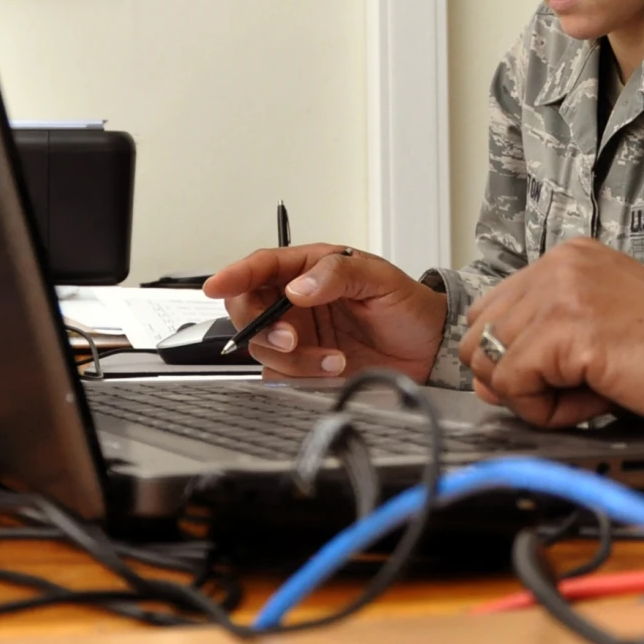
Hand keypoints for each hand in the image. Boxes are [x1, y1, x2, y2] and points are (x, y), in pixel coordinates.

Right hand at [202, 243, 446, 381]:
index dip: (234, 275)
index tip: (216, 286)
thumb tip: (297, 288)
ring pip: (264, 347)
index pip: (260, 267)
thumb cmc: (406, 304)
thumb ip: (337, 275)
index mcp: (308, 269)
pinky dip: (301, 376)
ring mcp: (298, 334)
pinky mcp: (304, 366)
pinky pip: (280, 374)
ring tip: (335, 359)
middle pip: (248, 309)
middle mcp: (295, 300)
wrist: (427, 347)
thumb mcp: (379, 278)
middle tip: (293, 339)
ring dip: (294, 358)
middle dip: (262, 327)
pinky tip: (334, 369)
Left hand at [461, 238, 643, 435]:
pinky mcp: (570, 328)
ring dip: (533, 396)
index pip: (492, 312)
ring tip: (592, 395)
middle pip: (479, 335)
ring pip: (491, 362)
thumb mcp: (604, 337)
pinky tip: (596, 401)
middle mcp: (561, 264)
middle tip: (579, 390)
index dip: (516, 359)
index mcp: (571, 259)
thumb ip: (544, 348)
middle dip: (517, 377)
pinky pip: (514, 386)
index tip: (566, 377)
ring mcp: (563, 291)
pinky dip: (546, 411)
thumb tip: (487, 382)